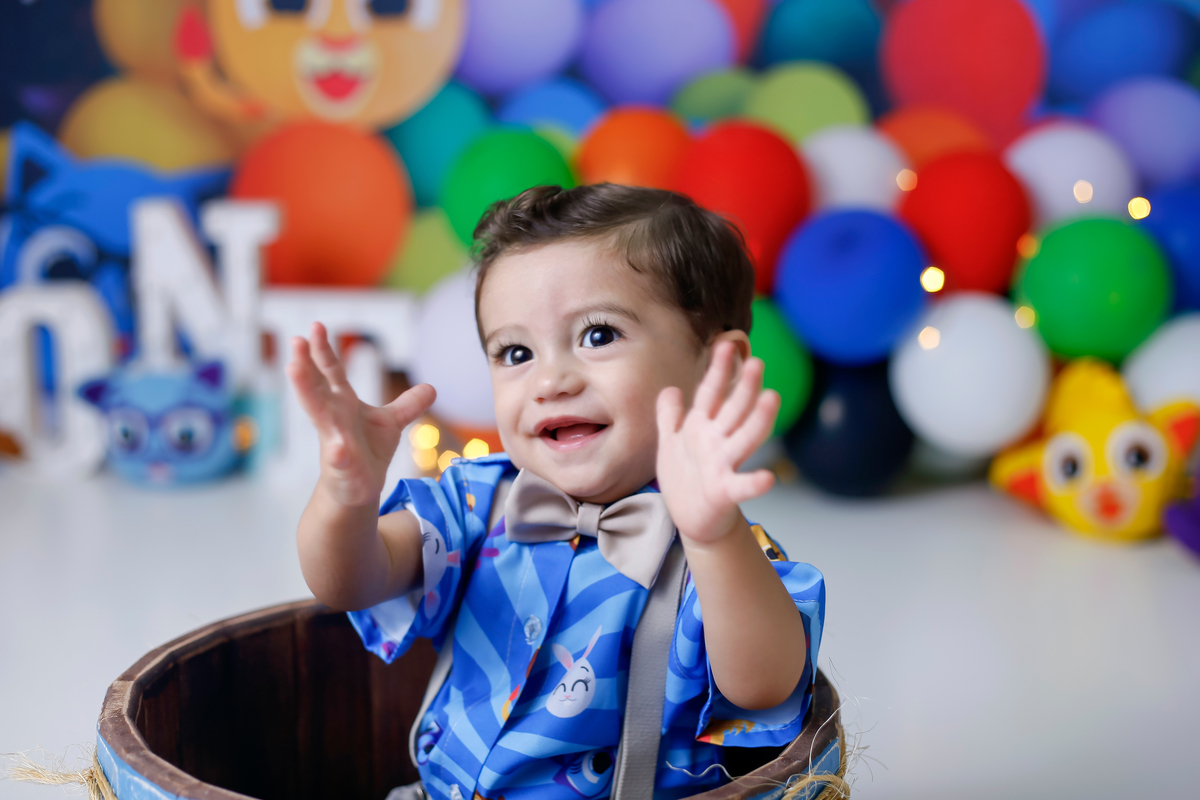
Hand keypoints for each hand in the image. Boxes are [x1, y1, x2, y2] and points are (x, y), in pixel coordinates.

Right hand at [287, 322, 435, 507]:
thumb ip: (408, 405)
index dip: (323, 351)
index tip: (315, 326)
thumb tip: (432, 388)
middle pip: (317, 386)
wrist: (358, 489)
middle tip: (295, 341)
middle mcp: (333, 417)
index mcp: (342, 403)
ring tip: (292, 370)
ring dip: (305, 391)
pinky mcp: (341, 466)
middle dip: (305, 365)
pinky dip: (338, 452)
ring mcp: (334, 440)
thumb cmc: (367, 451)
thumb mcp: (391, 423)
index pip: (331, 372)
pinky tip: (337, 448)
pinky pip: (339, 458)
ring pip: (317, 414)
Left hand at [655, 341, 779, 544]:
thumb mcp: (670, 443)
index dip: (718, 370)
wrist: (692, 520)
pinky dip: (754, 483)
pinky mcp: (724, 492)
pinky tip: (768, 478)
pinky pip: (741, 486)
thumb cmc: (685, 480)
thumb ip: (670, 416)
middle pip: (733, 410)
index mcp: (703, 428)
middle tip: (755, 362)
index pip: (712, 393)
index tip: (725, 344)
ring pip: (744, 438)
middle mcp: (718, 442)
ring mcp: (724, 465)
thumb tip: (671, 388)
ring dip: (758, 420)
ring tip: (771, 398)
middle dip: (744, 387)